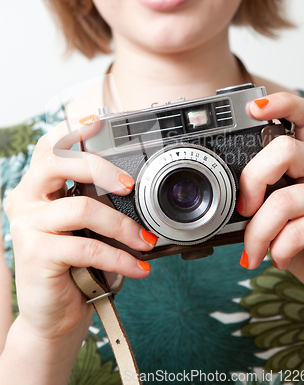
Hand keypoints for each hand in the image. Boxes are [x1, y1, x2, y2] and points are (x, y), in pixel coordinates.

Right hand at [4, 115, 156, 342]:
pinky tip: (138, 267)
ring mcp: (27, 225)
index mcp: (37, 187)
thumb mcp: (85, 228)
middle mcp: (26, 199)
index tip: (98, 122)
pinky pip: (87, 246)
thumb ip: (95, 202)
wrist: (55, 314)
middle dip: (99, 168)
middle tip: (129, 185)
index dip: (73, 132)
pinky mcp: (35, 253)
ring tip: (144, 240)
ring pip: (81, 208)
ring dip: (121, 225)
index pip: (50, 147)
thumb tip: (133, 187)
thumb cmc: (75, 265)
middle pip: (58, 162)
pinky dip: (120, 256)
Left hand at [238, 93, 303, 308]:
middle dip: (252, 180)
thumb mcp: (273, 214)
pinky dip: (278, 249)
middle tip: (244, 208)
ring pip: (285, 199)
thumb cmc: (298, 243)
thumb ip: (256, 197)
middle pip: (286, 149)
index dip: (282, 104)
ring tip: (254, 250)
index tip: (253, 108)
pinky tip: (279, 258)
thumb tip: (222, 196)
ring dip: (258, 232)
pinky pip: (299, 230)